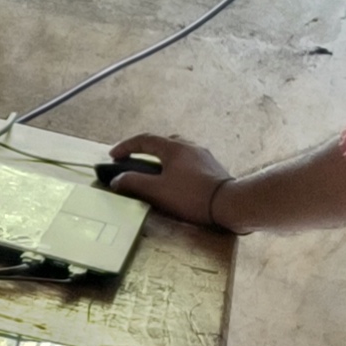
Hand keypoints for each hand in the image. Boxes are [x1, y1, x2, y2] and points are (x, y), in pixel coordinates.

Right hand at [103, 134, 227, 224]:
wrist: (231, 205)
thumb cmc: (191, 196)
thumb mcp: (156, 191)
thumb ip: (133, 183)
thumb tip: (117, 180)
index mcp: (174, 148)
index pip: (144, 140)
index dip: (126, 146)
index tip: (114, 156)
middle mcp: (190, 147)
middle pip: (164, 142)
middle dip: (147, 149)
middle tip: (137, 160)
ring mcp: (205, 157)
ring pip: (179, 152)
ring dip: (164, 158)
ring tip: (158, 172)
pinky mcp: (215, 169)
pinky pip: (190, 162)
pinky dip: (178, 167)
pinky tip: (178, 181)